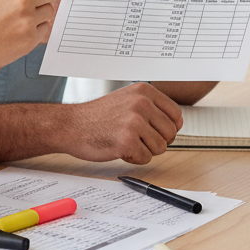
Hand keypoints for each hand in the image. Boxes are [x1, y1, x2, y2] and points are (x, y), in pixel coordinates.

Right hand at [59, 83, 183, 163]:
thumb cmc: (98, 116)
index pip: (176, 114)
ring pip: (160, 147)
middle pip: (170, 133)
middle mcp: (141, 103)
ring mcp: (134, 122)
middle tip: (136, 138)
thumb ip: (152, 108)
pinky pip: (145, 158)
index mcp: (144, 91)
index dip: (168, 128)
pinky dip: (134, 158)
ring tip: (125, 140)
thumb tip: (177, 123)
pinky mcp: (127, 141)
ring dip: (144, 150)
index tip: (154, 130)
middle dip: (156, 141)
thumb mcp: (127, 100)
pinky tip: (119, 148)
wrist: (71, 125)